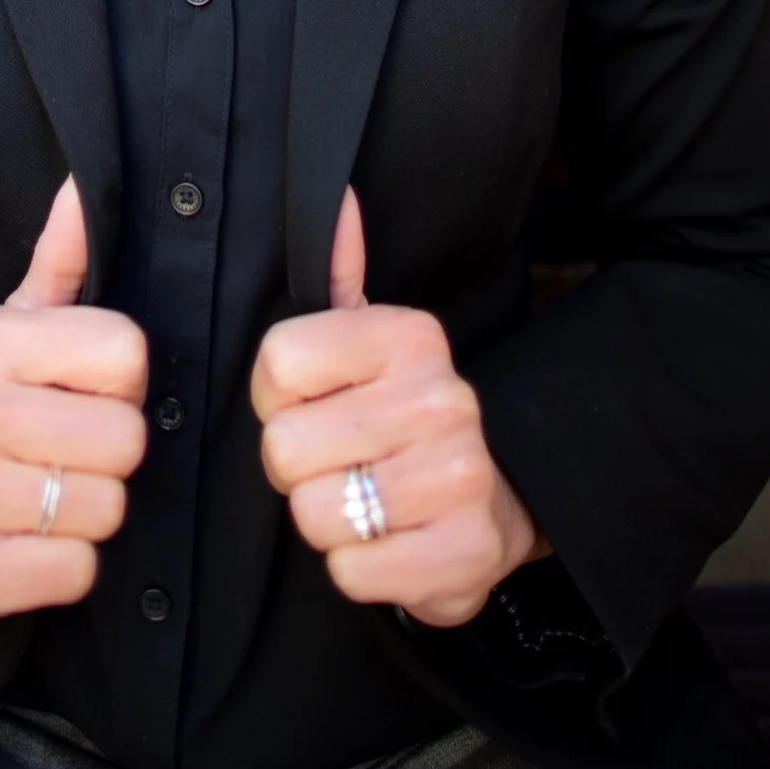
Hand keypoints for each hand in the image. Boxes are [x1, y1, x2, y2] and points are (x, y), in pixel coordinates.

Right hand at [0, 177, 147, 634]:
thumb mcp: (14, 328)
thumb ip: (62, 261)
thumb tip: (83, 186)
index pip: (127, 357)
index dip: (121, 386)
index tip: (83, 395)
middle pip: (125, 439)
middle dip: (110, 458)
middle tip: (64, 456)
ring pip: (105, 508)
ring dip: (88, 514)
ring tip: (44, 500)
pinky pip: (76, 571)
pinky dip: (65, 568)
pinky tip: (27, 545)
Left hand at [251, 188, 545, 626]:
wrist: (494, 500)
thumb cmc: (402, 416)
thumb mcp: (369, 338)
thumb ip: (339, 271)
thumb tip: (339, 197)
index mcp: (408, 337)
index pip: (277, 363)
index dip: (274, 398)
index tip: (308, 404)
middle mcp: (442, 398)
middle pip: (285, 449)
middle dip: (297, 469)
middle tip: (338, 463)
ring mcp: (460, 476)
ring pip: (315, 515)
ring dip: (326, 523)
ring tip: (364, 502)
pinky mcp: (466, 554)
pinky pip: (352, 572)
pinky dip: (358, 569)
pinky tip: (390, 543)